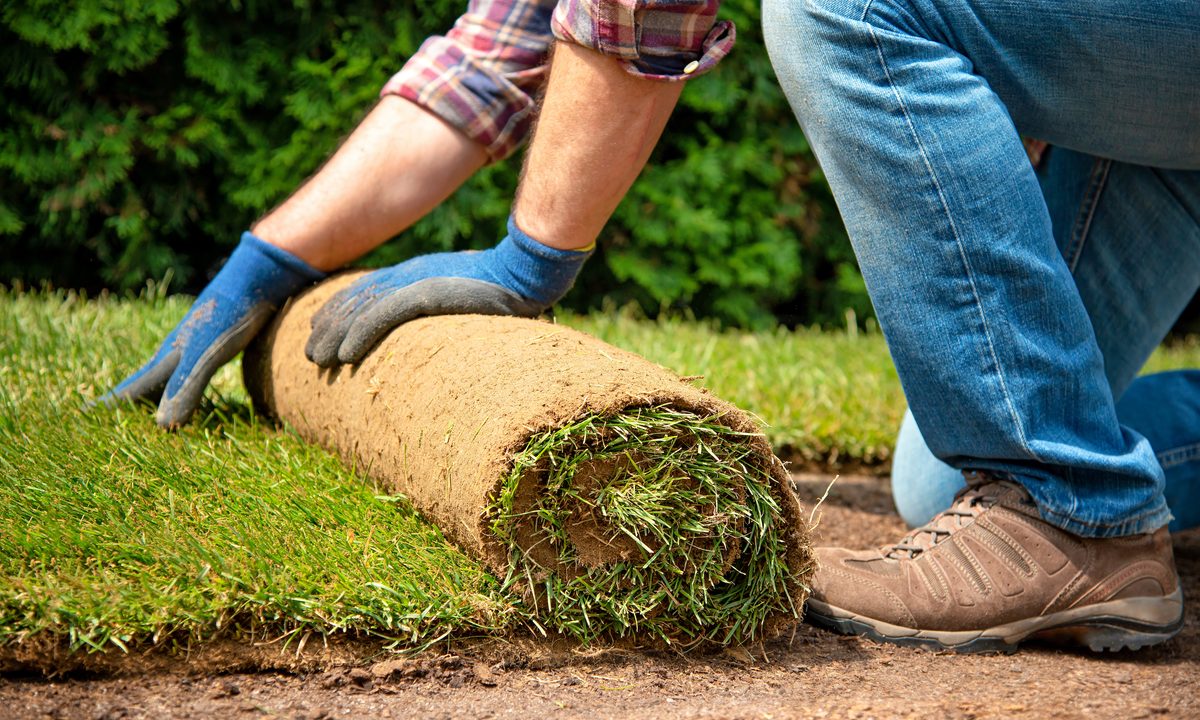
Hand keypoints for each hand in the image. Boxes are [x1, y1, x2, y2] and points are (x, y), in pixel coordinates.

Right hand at [98, 233, 324, 427]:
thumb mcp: (206, 355)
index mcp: (166, 358)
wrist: (255, 278)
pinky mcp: (214, 343)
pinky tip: (186, 386)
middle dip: (125, 403)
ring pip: (165, 376)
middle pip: (144, 384)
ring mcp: (193, 346)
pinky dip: (179, 385)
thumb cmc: (229, 315)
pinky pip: (188, 371)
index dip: (109, 405)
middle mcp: (174, 353)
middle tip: (104, 418)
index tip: (83, 418)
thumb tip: (162, 427)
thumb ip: (186, 388)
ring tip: (142, 410)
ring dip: (152, 395)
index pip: (131, 389)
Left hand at [304, 216, 591, 366]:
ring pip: (363, 310)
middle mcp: (409, 275)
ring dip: (337, 337)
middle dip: (330, 327)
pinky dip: (361, 335)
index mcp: (415, 275)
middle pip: (357, 301)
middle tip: (311, 355)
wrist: (524, 277)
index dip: (339, 312)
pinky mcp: (426, 293)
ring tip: (319, 361)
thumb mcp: (458, 299)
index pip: (366, 293)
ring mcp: (416, 282)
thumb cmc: (501, 292)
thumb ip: (435, 307)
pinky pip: (384, 316)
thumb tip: (428, 332)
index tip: (320, 334)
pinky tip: (345, 356)